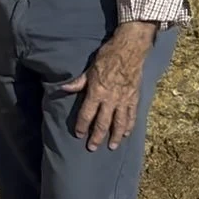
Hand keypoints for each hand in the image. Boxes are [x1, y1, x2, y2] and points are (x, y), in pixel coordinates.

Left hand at [62, 20, 156, 150]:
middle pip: (103, 123)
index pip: (87, 114)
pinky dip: (129, 126)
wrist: (130, 50)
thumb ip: (78, 82)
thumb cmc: (107, 57)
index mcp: (97, 92)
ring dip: (114, 136)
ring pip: (119, 123)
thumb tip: (63, 89)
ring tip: (111, 147)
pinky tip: (125, 134)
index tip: (79, 135)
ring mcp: (124, 100)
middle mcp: (110, 99)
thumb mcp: (89, 69)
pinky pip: (132, 116)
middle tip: (92, 148)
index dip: (82, 126)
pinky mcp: (134, 98)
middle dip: (97, 137)